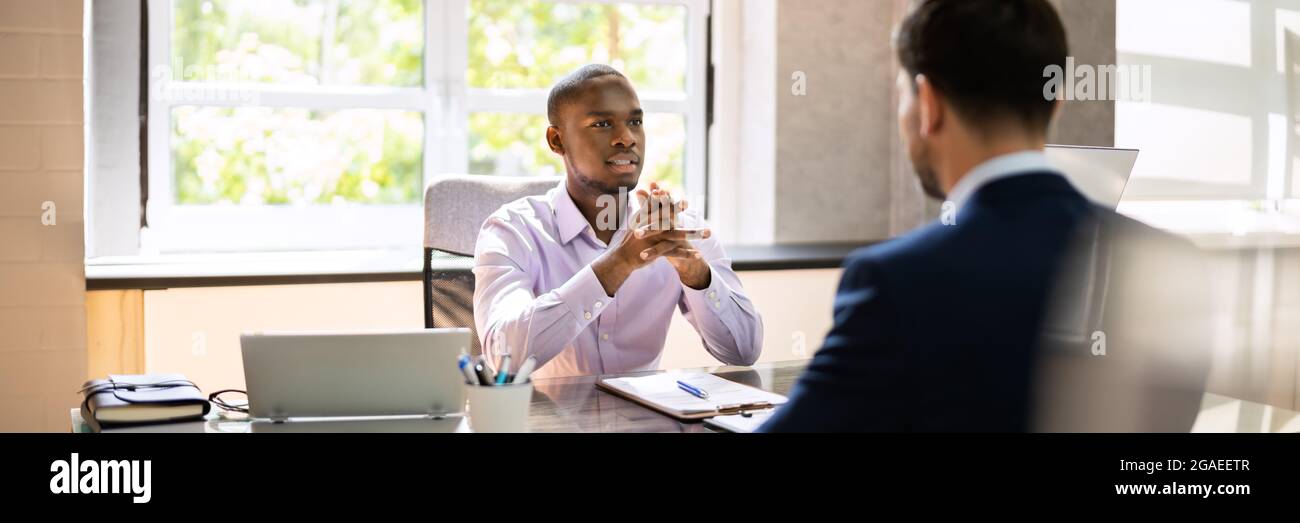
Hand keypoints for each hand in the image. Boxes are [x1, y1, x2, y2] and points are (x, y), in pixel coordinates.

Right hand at [591, 182, 711, 294]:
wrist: (622, 258)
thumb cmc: (632, 239)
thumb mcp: (638, 220)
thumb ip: (647, 204)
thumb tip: (653, 189)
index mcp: (645, 219)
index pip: (657, 205)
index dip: (667, 199)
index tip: (679, 195)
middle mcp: (649, 227)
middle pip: (667, 216)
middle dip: (678, 210)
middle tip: (689, 202)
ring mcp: (652, 239)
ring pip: (676, 235)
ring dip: (693, 233)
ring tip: (708, 233)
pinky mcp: (655, 252)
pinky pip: (674, 253)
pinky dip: (687, 254)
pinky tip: (699, 254)